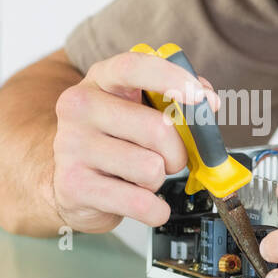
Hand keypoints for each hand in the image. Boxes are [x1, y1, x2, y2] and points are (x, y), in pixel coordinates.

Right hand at [51, 50, 218, 233]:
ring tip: (140, 176)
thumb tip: (209, 103)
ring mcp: (72, 146)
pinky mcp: (74, 186)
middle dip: (177, 152)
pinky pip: (141, 204)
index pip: (134, 67)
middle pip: (157, 129)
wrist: (69, 180)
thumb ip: (175, 98)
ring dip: (158, 180)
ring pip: (150, 168)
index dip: (172, 79)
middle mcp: (80, 107)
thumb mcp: (139, 108)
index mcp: (100, 79)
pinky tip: (143, 202)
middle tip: (168, 158)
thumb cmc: (114, 139)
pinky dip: (155, 210)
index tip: (200, 98)